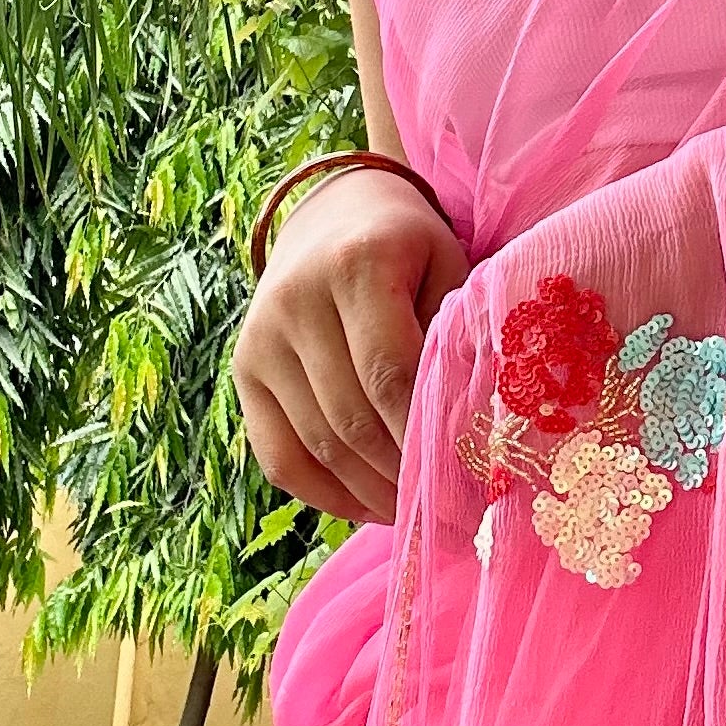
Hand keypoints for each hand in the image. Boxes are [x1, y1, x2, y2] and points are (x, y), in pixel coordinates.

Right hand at [233, 168, 470, 523]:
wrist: (336, 210)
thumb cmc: (412, 247)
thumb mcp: (450, 268)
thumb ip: (460, 339)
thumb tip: (481, 432)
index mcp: (358, 264)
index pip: (391, 373)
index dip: (426, 436)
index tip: (469, 481)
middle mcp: (297, 301)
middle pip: (352, 419)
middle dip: (405, 477)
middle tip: (453, 515)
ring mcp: (261, 338)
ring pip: (316, 445)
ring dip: (371, 494)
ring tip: (419, 515)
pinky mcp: (244, 368)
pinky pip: (278, 455)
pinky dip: (325, 494)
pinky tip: (369, 508)